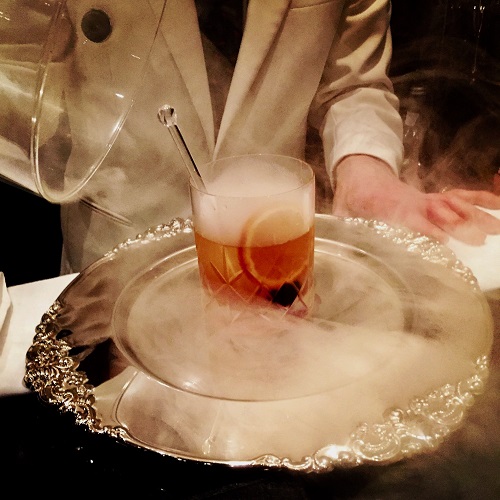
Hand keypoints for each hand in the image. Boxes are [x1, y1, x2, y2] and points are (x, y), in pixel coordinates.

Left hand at [332, 155, 499, 245]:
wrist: (360, 172)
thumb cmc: (351, 197)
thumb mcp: (340, 212)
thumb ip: (342, 229)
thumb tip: (340, 247)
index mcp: (389, 206)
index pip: (412, 220)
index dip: (428, 229)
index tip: (444, 240)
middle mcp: (412, 202)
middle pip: (440, 212)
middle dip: (460, 224)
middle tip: (480, 239)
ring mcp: (423, 199)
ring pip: (453, 204)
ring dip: (475, 214)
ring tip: (496, 229)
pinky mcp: (430, 198)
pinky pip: (457, 196)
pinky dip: (478, 200)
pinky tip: (496, 206)